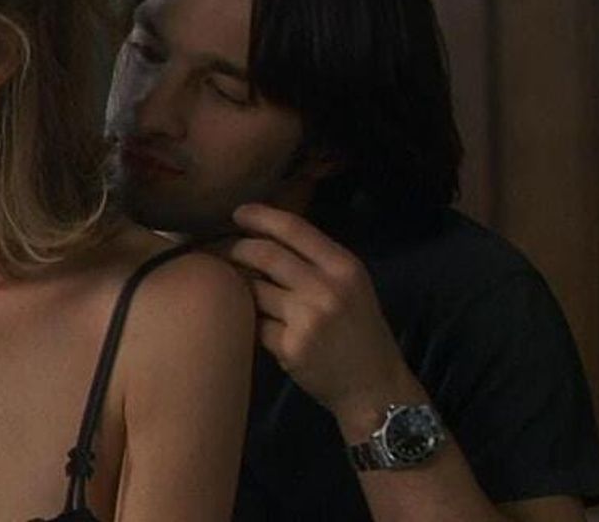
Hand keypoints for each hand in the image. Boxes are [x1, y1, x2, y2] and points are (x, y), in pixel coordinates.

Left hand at [229, 203, 422, 429]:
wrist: (373, 386)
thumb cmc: (360, 331)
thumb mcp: (351, 286)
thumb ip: (316, 262)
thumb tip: (264, 237)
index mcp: (343, 266)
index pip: (294, 227)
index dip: (260, 215)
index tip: (238, 213)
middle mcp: (325, 288)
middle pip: (264, 254)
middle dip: (237, 249)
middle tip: (225, 252)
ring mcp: (306, 318)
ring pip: (253, 289)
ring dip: (241, 287)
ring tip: (241, 290)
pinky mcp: (289, 347)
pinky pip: (255, 324)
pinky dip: (251, 322)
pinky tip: (256, 326)